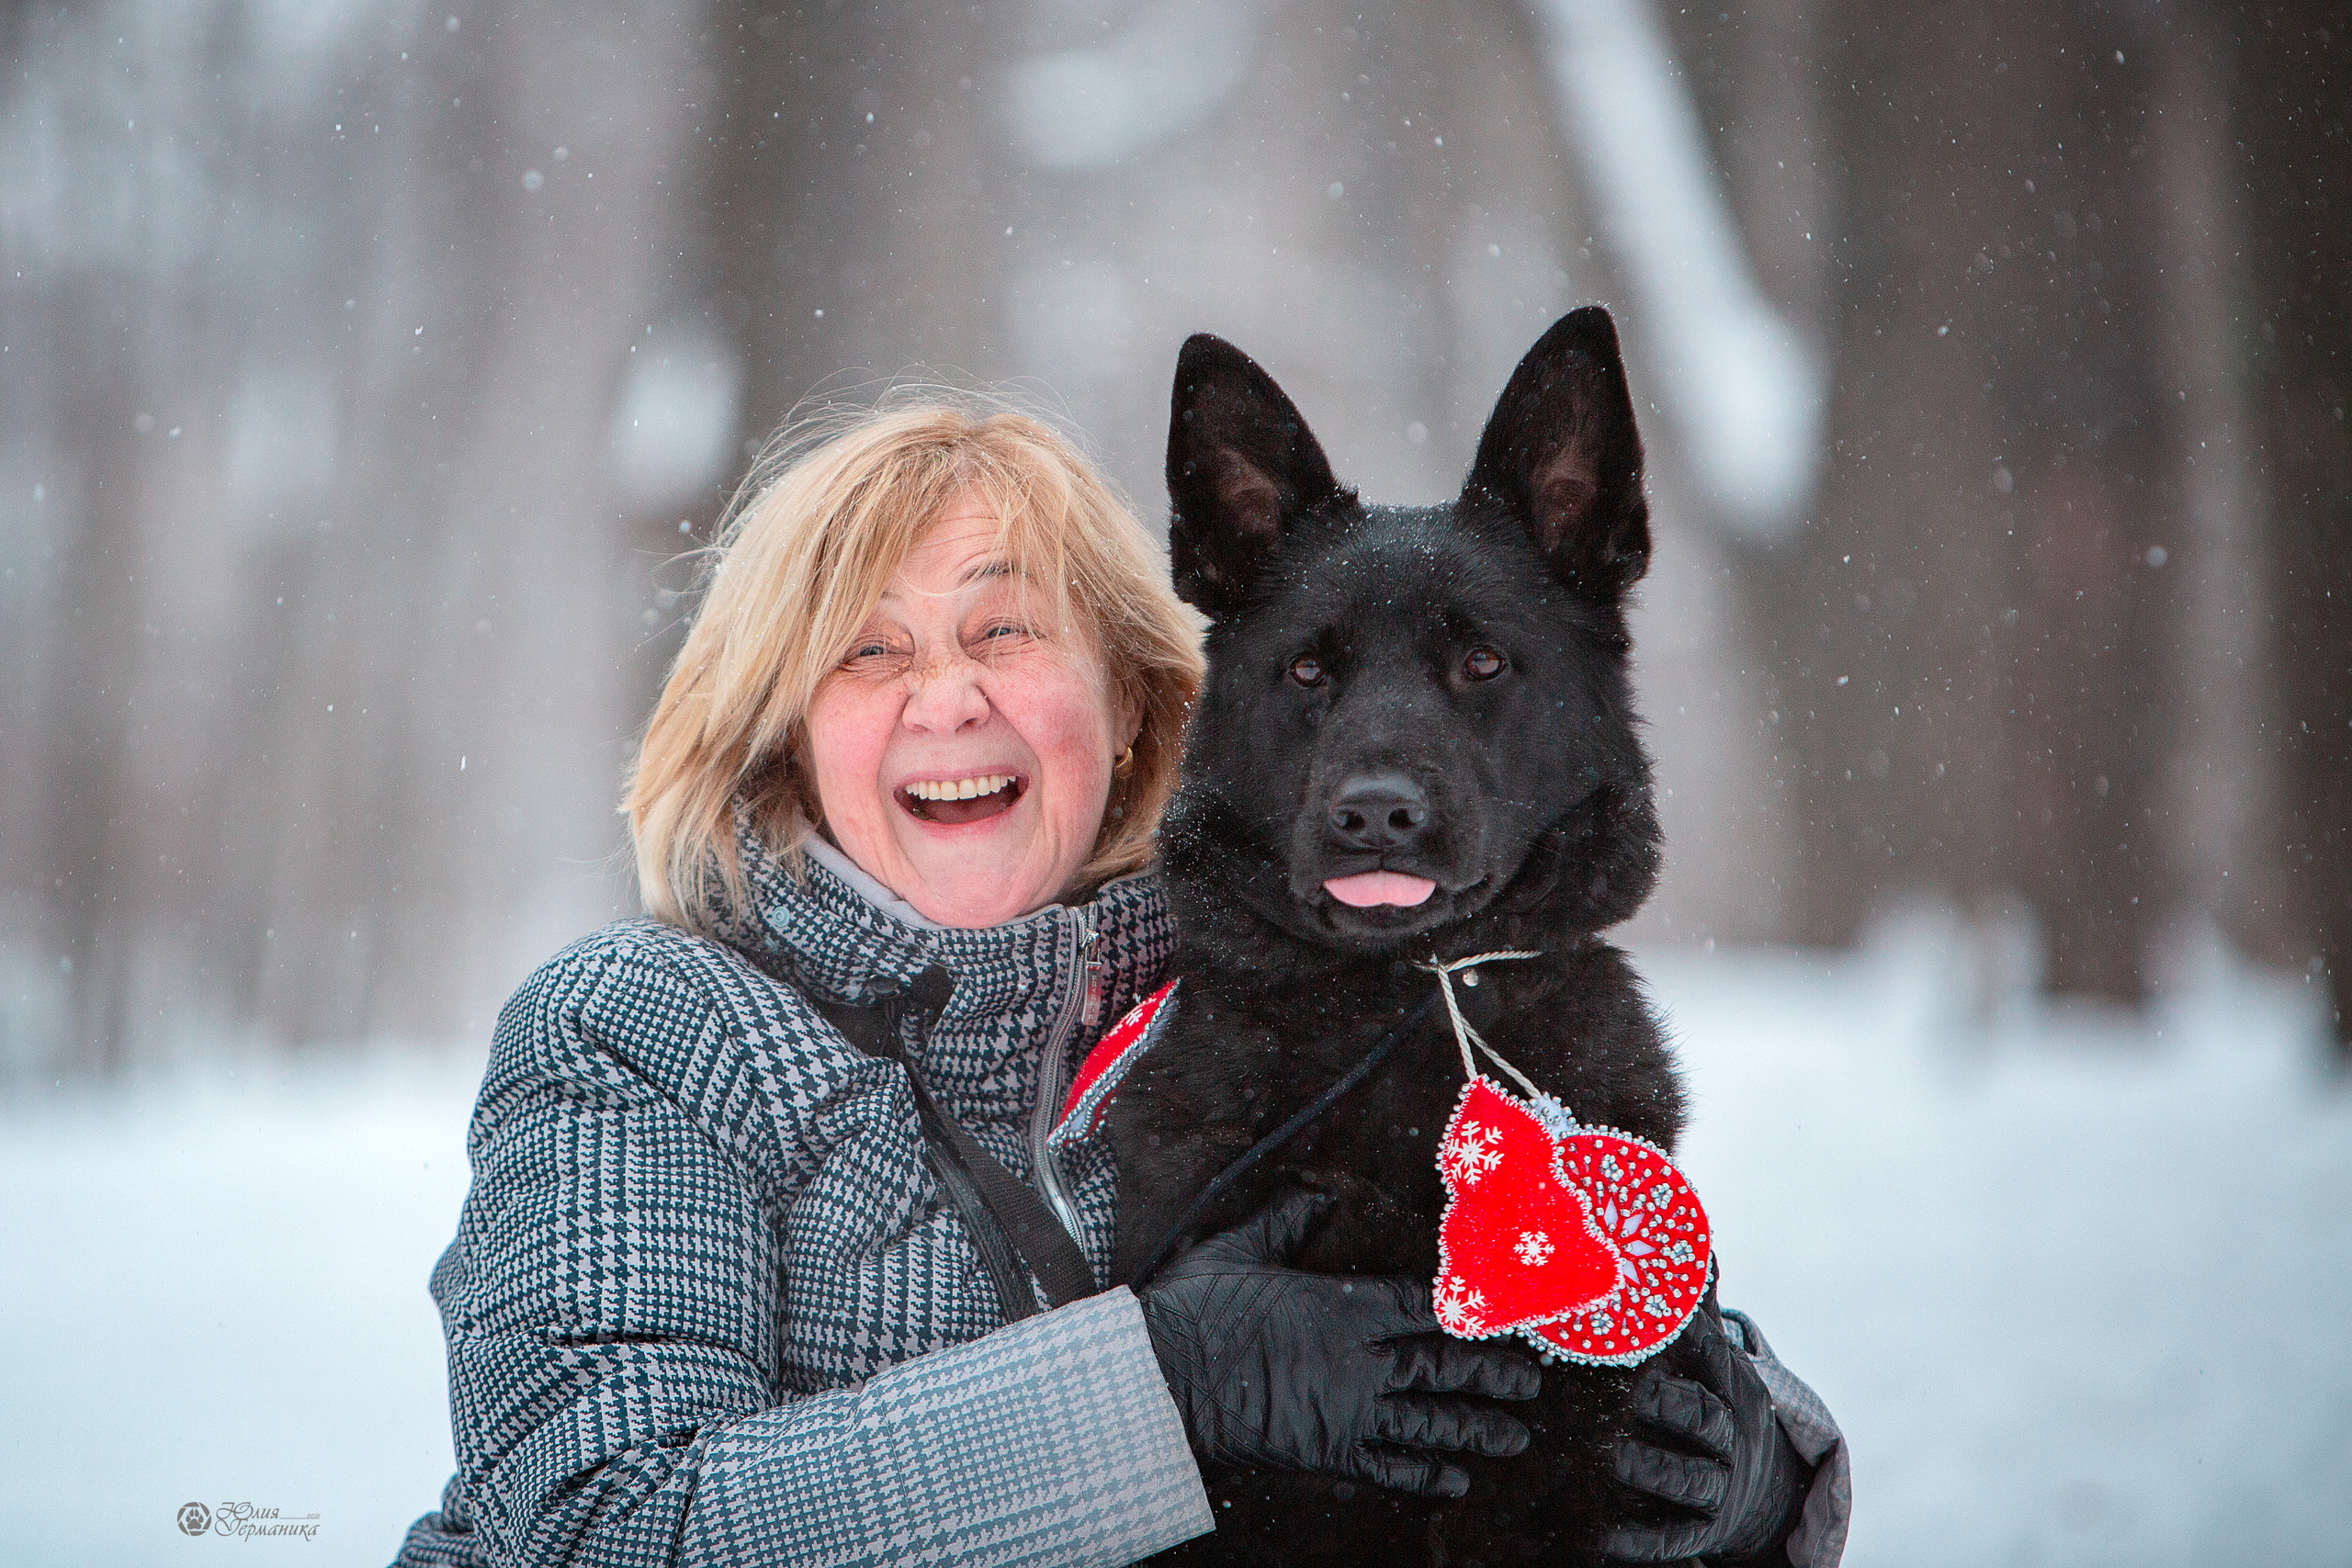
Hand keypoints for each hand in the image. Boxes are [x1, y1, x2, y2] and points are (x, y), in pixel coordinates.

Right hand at [1139, 1188, 1539, 1497]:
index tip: (1503, 1310)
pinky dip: (1426, 1477)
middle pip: (1442, 1364)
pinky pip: (1390, 1469)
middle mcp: (1357, 1359)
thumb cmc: (1192, 1312)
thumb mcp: (1238, 1250)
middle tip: (1533, 1380)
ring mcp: (1347, 1410)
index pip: (1422, 1304)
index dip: (1467, 1308)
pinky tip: (1456, 1482)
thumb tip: (1319, 1196)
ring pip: (1430, 1420)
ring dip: (1477, 1427)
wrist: (1159, 1384)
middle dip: (1491, 1372)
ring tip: (1517, 1435)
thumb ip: (1286, 1222)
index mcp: (1341, 1305)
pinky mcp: (1328, 1452)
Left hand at [1602, 1294, 1809, 1563]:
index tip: (1657, 1316)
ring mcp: (1719, 1485)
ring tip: (1609, 1454)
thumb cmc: (1713, 1402)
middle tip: (1629, 1391)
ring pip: (1687, 1477)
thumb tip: (1692, 1237)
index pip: (1714, 1356)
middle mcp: (1731, 1435)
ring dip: (1649, 1465)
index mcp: (1731, 1385)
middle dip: (1668, 1402)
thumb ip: (1694, 1307)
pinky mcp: (1702, 1530)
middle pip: (1704, 1417)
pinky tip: (1602, 1534)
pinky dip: (1639, 1537)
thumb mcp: (1712, 1359)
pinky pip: (1671, 1537)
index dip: (1689, 1336)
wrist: (1757, 1489)